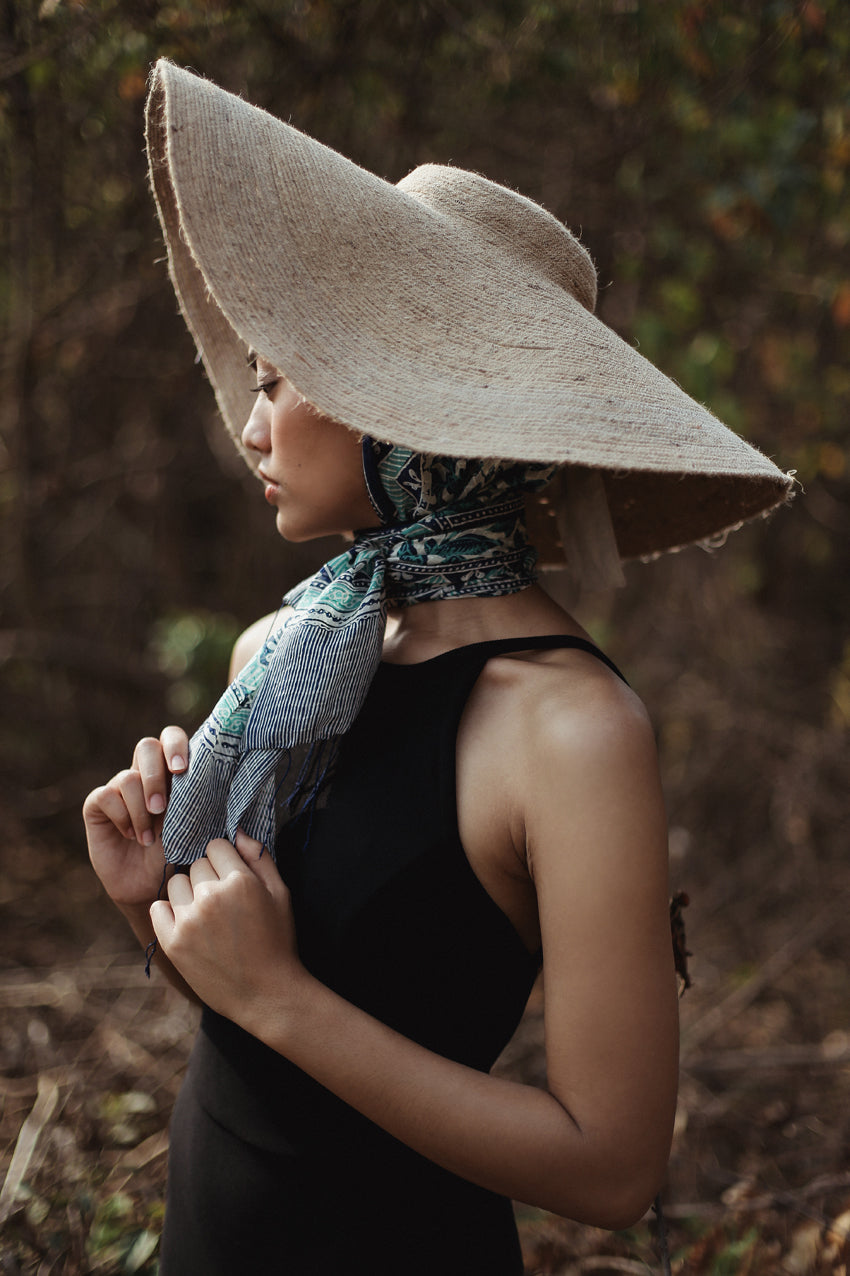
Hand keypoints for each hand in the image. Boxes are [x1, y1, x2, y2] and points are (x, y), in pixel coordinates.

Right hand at [83, 727, 188, 908]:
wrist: (149, 885)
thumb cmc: (177, 853)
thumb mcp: (193, 826)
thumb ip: (196, 799)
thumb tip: (211, 780)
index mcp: (173, 771)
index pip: (172, 738)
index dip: (176, 745)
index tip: (181, 769)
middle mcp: (145, 773)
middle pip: (147, 747)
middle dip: (154, 776)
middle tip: (161, 808)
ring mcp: (120, 787)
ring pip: (128, 778)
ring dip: (140, 810)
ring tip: (148, 838)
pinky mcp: (97, 804)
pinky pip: (106, 795)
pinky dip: (121, 817)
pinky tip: (130, 835)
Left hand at [150, 829, 305, 1026]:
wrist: (265, 994)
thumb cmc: (277, 941)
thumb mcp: (280, 894)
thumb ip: (259, 857)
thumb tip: (236, 829)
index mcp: (240, 881)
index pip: (216, 846)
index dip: (225, 860)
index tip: (232, 878)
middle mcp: (211, 896)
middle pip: (195, 864)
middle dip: (207, 877)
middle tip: (223, 903)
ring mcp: (189, 920)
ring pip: (175, 883)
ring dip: (188, 893)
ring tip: (206, 915)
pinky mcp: (173, 942)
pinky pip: (157, 908)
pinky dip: (169, 912)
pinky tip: (188, 925)